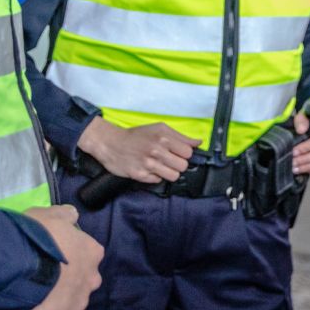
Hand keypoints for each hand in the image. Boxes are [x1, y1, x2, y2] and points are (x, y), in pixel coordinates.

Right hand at [9, 205, 104, 309]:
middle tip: (40, 278)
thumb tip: (72, 215)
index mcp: (91, 253)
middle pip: (80, 283)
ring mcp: (76, 305)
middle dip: (63, 283)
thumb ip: (63, 215)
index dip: (67, 258)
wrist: (21, 266)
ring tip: (30, 300)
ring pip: (68, 307)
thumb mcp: (48, 214)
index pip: (86, 256)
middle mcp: (90, 280)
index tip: (50, 258)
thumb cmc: (35, 237)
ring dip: (53, 305)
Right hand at [77, 116, 199, 182]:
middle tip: (169, 160)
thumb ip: (180, 136)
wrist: (110, 143)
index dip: (184, 153)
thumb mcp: (159, 129)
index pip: (188, 152)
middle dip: (178, 164)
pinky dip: (155, 176)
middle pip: (183, 166)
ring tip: (160, 166)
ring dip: (169, 172)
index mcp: (164, 138)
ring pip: (174, 176)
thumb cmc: (136, 135)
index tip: (177, 152)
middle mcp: (157, 151)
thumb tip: (198, 142)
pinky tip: (149, 169)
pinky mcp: (140, 175)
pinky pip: (158, 180)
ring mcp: (148, 164)